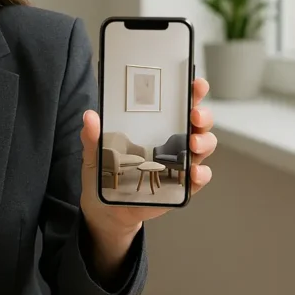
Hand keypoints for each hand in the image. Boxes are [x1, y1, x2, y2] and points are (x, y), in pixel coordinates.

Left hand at [78, 78, 217, 267]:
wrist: (106, 210)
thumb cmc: (104, 175)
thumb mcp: (95, 154)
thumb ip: (93, 136)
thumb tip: (90, 116)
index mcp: (155, 126)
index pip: (178, 104)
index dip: (192, 92)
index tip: (196, 84)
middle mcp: (172, 142)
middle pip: (198, 123)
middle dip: (203, 115)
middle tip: (194, 115)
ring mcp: (179, 163)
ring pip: (204, 147)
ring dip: (204, 142)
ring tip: (193, 144)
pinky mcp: (180, 186)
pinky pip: (199, 179)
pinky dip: (201, 174)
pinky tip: (193, 172)